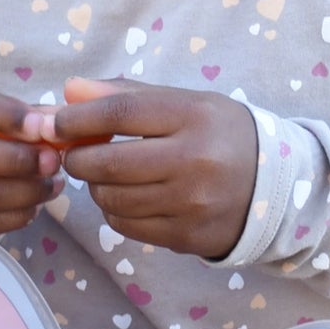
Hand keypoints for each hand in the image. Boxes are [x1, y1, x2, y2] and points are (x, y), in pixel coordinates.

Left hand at [24, 78, 257, 260]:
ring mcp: (192, 204)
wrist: (272, 184)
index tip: (57, 123)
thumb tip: (68, 91)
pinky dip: (114, 210)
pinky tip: (127, 196)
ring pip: (112, 199)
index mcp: (195, 116)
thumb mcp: (183, 101)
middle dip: (78, 158)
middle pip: (109, 163)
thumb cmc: (218, 133)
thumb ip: (125, 94)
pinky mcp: (187, 236)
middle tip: (76, 153)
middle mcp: (196, 161)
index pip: (121, 113)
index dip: (78, 118)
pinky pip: (126, 226)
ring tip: (107, 173)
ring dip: (95, 186)